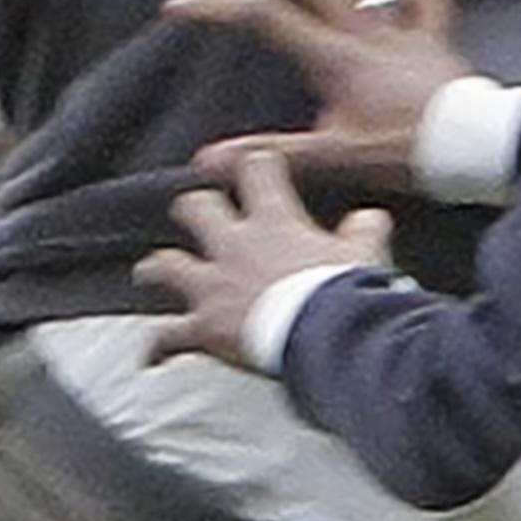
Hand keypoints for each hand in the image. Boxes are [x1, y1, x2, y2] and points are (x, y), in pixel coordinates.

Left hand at [141, 148, 391, 367]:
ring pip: (166, 265)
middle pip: (196, 208)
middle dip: (192, 208)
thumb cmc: (342, 293)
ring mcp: (212, 285)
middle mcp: (233, 245)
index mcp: (274, 220)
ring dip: (156, 269)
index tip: (253, 164)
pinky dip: (159, 346)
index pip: (257, 170)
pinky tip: (152, 356)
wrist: (321, 335)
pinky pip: (168, 336)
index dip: (254, 164)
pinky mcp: (202, 327)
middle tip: (193, 211)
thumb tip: (370, 218)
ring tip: (150, 272)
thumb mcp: (362, 254)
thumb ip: (364, 232)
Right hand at [163, 0, 476, 198]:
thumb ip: (272, 154)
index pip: (265, 19)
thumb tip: (207, 161)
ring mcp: (402, 29)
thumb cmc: (406, 153)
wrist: (472, 148)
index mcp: (334, 57)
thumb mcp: (333, 158)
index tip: (178, 7)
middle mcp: (365, 31)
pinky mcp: (434, 38)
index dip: (217, 9)